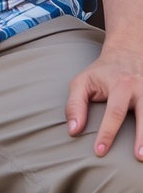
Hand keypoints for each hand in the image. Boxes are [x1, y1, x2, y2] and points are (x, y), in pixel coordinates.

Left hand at [66, 40, 142, 158]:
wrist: (127, 53)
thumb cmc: (101, 73)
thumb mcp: (82, 82)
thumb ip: (75, 105)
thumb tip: (74, 130)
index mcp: (120, 84)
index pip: (113, 113)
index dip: (107, 133)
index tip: (99, 151)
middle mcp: (140, 88)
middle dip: (141, 138)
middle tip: (138, 157)